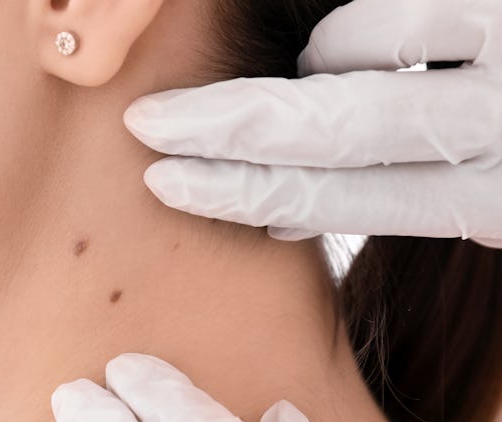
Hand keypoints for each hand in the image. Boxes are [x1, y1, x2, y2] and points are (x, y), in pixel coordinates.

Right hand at [123, 0, 501, 247]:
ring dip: (314, 61)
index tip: (166, 182)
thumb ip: (394, 195)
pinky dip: (351, 28)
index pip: (329, 200)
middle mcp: (494, 136)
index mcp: (487, 202)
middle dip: (218, 127)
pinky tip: (360, 40)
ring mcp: (500, 63)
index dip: (237, 191)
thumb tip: (280, 209)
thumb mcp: (490, 194)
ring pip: (346, 54)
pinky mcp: (498, 7)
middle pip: (321, 132)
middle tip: (148, 124)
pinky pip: (385, 13)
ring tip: (328, 68)